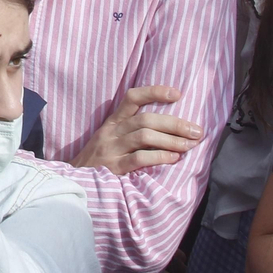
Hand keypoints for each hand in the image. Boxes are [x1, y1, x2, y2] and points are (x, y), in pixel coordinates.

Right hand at [70, 86, 201, 174]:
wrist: (75, 180)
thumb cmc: (99, 159)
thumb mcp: (110, 138)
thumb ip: (132, 130)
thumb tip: (169, 127)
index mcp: (112, 121)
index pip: (132, 98)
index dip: (154, 92)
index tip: (177, 94)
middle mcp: (111, 132)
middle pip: (144, 119)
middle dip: (174, 123)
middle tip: (197, 131)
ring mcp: (111, 149)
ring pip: (143, 136)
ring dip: (171, 140)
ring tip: (189, 145)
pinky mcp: (112, 167)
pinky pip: (138, 158)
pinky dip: (158, 157)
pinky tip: (173, 159)